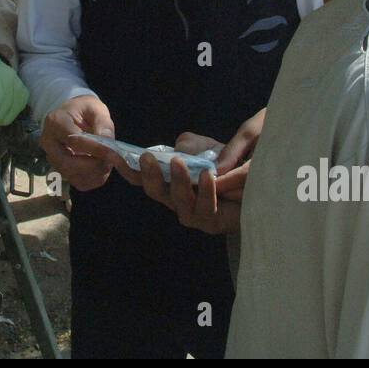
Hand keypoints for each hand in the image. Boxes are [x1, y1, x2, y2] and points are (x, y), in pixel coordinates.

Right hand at [39, 95, 114, 192]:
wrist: (73, 117)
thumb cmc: (84, 111)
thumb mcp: (96, 109)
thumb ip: (103, 124)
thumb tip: (107, 141)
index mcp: (55, 122)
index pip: (74, 141)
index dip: (95, 149)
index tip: (113, 152)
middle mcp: (48, 143)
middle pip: (68, 163)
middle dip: (93, 165)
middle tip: (111, 159)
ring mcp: (52, 159)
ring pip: (73, 176)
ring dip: (95, 173)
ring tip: (108, 161)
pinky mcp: (60, 171)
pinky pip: (78, 183)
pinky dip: (94, 179)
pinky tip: (101, 168)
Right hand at [134, 107, 266, 234]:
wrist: (255, 184)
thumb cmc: (226, 166)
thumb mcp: (204, 148)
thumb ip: (188, 145)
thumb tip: (176, 150)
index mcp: (168, 182)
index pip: (142, 177)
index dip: (126, 167)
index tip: (113, 154)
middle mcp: (175, 200)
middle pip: (154, 191)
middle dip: (149, 175)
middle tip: (147, 157)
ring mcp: (192, 214)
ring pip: (178, 203)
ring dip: (178, 182)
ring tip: (180, 164)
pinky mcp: (212, 223)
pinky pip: (205, 209)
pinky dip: (205, 191)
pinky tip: (208, 176)